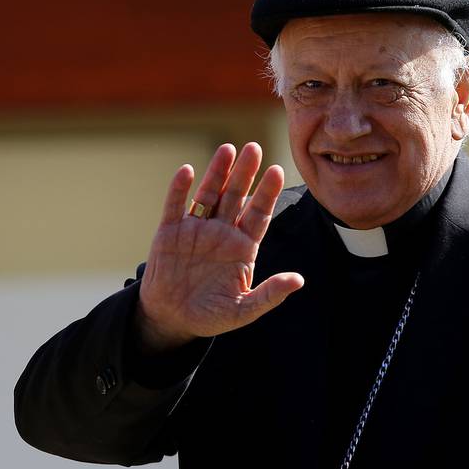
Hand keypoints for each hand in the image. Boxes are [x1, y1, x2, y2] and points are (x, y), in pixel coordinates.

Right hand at [136, 142, 304, 353]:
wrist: (172, 320)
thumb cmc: (211, 315)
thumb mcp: (244, 311)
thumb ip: (269, 294)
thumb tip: (298, 280)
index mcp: (243, 247)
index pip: (259, 214)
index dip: (267, 193)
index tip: (277, 171)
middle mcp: (222, 232)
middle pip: (236, 196)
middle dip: (245, 173)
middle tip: (255, 148)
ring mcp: (195, 230)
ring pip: (208, 195)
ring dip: (217, 172)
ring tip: (227, 149)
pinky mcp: (169, 233)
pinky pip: (175, 206)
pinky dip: (180, 189)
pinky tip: (188, 171)